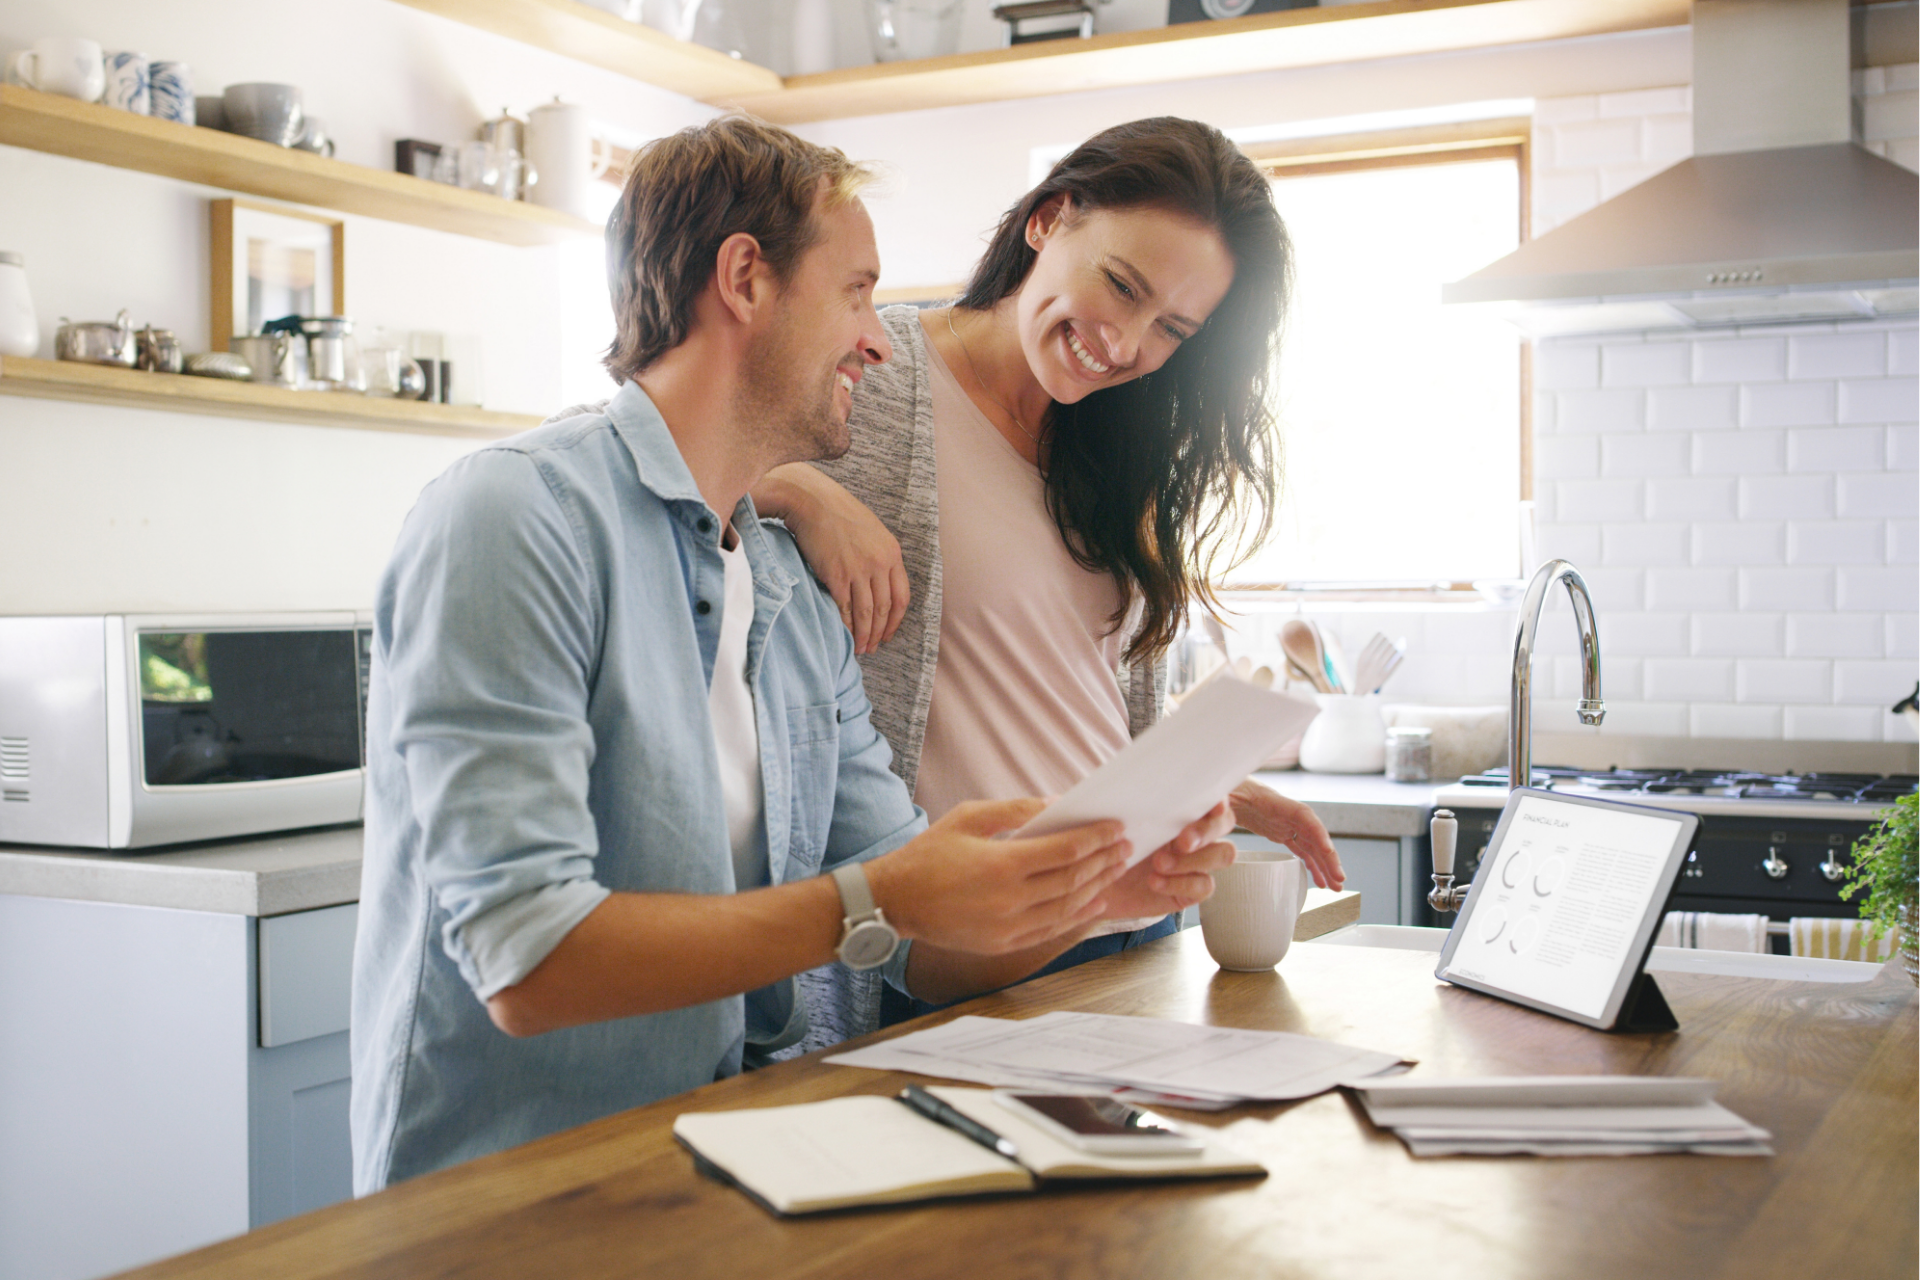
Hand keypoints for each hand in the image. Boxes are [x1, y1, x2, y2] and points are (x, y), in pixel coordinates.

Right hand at [753, 463, 908, 653]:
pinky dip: (846, 625)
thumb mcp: (872, 530)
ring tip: (860, 648)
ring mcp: (859, 570)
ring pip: (867, 613)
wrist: (811, 501)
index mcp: (892, 553)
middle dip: (880, 633)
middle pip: (885, 609)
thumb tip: (879, 583)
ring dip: (864, 635)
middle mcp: (879, 563)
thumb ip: (880, 556)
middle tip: (873, 647)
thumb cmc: (838, 512)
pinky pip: (845, 608)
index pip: (902, 597)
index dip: (895, 621)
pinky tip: (845, 635)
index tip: (888, 633)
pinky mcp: (837, 575)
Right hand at [866, 798, 1131, 954]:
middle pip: (1073, 879)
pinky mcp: (1004, 943)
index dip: (1095, 838)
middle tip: (1125, 846)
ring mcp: (1008, 926)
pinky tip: (1094, 901)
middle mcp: (1010, 900)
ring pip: (1067, 907)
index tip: (1115, 827)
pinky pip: (1052, 929)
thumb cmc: (930, 853)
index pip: (1065, 850)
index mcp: (1002, 864)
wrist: (896, 901)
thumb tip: (1059, 805)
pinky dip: (1078, 915)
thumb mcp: (969, 817)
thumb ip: (1016, 810)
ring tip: (1116, 869)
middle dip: (1103, 860)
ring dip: (1097, 886)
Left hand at [1097, 799, 1239, 919]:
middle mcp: (1196, 832)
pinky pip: (1204, 885)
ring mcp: (1197, 861)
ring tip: (1160, 863)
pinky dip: (1180, 883)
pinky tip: (1154, 881)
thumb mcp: (1113, 818)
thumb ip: (1125, 797)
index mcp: (1181, 809)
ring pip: (1224, 854)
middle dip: (1207, 831)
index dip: (1218, 799)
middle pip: (1226, 823)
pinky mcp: (1192, 889)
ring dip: (1195, 859)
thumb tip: (1123, 772)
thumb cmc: (1108, 842)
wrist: (1096, 882)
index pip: (1212, 796)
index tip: (1213, 805)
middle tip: (1181, 841)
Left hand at [1228, 779, 1344, 889]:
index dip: (1319, 834)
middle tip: (1339, 880)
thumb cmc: (1223, 787)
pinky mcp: (1279, 831)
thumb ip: (1220, 800)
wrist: (1222, 786)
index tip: (1329, 852)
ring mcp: (1285, 822)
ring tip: (1335, 887)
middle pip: (1315, 835)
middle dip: (1329, 858)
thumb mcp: (1221, 793)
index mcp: (1274, 802)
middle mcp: (1286, 812)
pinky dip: (1311, 865)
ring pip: (1312, 846)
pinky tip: (1319, 881)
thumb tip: (1218, 807)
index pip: (1305, 816)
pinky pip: (1300, 850)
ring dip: (1325, 866)